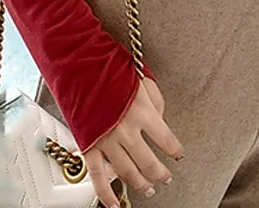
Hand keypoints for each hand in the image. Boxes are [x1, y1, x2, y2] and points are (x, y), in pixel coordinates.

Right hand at [85, 78, 183, 207]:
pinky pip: (98, 177)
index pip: (166, 140)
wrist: (81, 65)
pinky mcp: (89, 146)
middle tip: (166, 177)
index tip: (178, 154)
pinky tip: (113, 204)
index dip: (175, 150)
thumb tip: (159, 120)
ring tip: (147, 189)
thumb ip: (155, 102)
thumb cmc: (111, 68)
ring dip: (139, 183)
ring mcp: (107, 141)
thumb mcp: (143, 79)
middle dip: (160, 173)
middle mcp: (127, 130)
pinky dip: (105, 194)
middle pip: (148, 162)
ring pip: (127, 172)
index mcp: (143, 112)